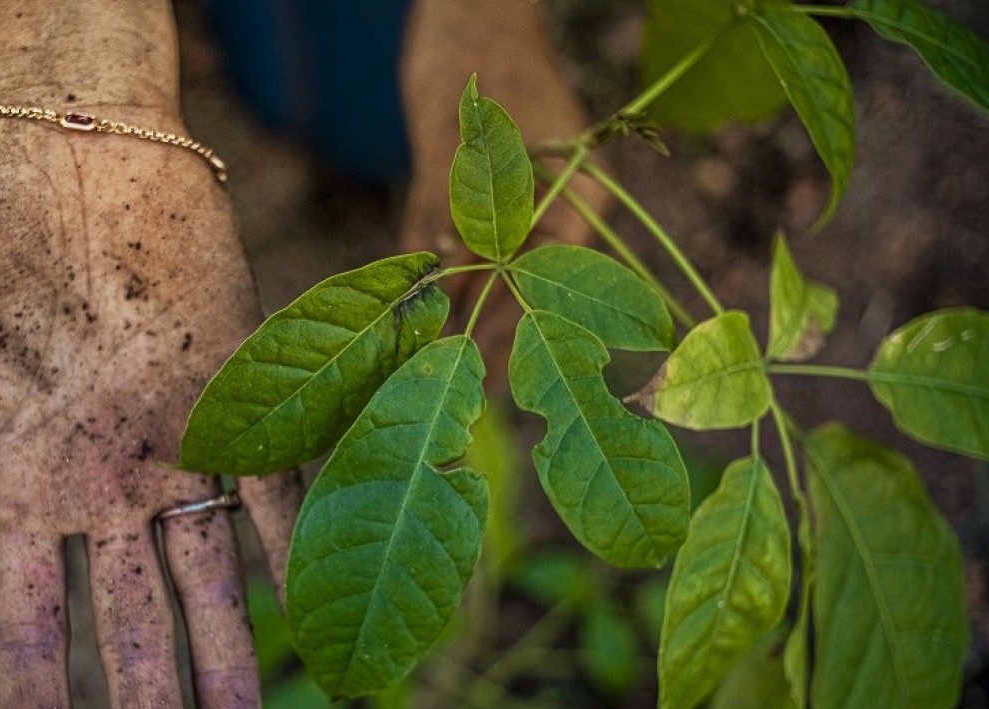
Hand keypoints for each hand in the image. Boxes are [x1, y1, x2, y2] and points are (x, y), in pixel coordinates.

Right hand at [0, 111, 299, 708]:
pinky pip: (272, 486)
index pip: (27, 629)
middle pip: (129, 630)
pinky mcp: (235, 394)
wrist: (57, 138)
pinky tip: (315, 621)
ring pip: (207, 582)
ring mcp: (172, 446)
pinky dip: (292, 551)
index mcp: (19, 484)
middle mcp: (102, 485)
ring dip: (229, 671)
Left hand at [398, 0, 610, 370]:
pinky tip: (418, 302)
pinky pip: (455, 237)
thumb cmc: (473, 58)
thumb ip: (451, 198)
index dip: (522, 326)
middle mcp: (548, 202)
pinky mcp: (475, 188)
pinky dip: (435, 267)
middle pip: (524, 283)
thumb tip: (444, 264)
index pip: (553, 276)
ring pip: (487, 266)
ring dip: (461, 307)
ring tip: (438, 360)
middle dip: (494, 332)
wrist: (465, 10)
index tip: (491, 368)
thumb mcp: (460, 132)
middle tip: (468, 386)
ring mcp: (513, 196)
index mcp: (574, 192)